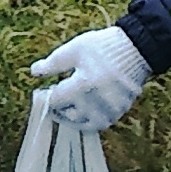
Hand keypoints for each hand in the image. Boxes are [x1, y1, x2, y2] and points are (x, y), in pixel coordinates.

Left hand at [30, 27, 151, 132]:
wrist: (136, 48)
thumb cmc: (102, 47)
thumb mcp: (73, 50)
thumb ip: (53, 64)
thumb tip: (34, 72)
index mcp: (83, 86)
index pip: (56, 101)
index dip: (47, 96)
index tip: (45, 90)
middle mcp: (97, 102)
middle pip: (70, 115)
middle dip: (59, 108)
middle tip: (55, 99)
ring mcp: (112, 108)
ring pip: (87, 124)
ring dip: (74, 119)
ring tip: (68, 108)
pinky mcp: (122, 109)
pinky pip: (103, 122)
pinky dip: (91, 120)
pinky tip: (85, 109)